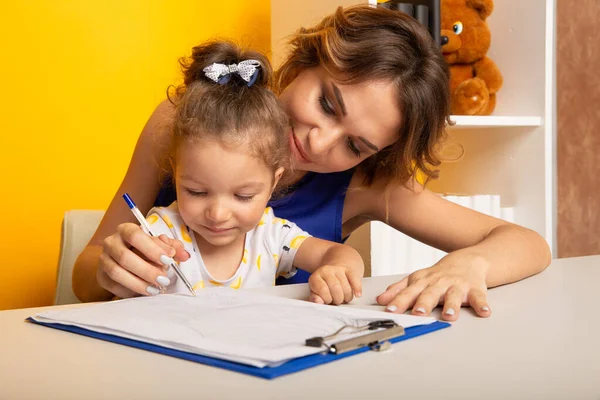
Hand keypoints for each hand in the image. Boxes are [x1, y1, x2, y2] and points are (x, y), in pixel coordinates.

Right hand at [97, 222, 189, 297]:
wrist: (123, 261)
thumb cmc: (145, 250)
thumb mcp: (159, 246)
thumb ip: (173, 248)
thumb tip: (185, 255)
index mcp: (126, 230)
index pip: (135, 235)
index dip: (152, 249)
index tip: (168, 260)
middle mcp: (111, 242)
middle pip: (124, 256)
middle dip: (147, 270)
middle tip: (164, 280)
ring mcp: (104, 259)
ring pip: (117, 272)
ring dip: (138, 283)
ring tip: (156, 289)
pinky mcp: (101, 276)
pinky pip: (113, 285)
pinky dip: (130, 290)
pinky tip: (144, 291)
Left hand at [308, 265, 362, 304]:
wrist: (331, 272)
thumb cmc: (323, 286)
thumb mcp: (315, 292)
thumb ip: (315, 298)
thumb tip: (318, 301)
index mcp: (315, 277)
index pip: (323, 289)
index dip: (327, 299)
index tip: (328, 300)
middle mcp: (326, 270)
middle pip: (336, 288)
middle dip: (338, 299)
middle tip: (336, 300)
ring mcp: (338, 269)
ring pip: (346, 287)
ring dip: (347, 297)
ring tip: (343, 298)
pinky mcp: (348, 270)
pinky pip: (355, 279)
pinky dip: (357, 289)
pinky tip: (357, 294)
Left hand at [376, 253, 491, 320]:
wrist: (467, 260)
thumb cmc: (438, 274)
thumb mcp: (417, 279)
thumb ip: (399, 290)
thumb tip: (380, 300)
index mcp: (423, 282)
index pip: (408, 292)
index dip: (399, 301)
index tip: (390, 310)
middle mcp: (439, 283)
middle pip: (430, 294)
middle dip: (423, 304)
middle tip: (418, 313)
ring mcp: (457, 285)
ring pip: (453, 296)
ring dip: (451, 306)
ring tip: (449, 316)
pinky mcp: (475, 289)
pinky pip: (479, 297)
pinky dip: (482, 304)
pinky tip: (484, 312)